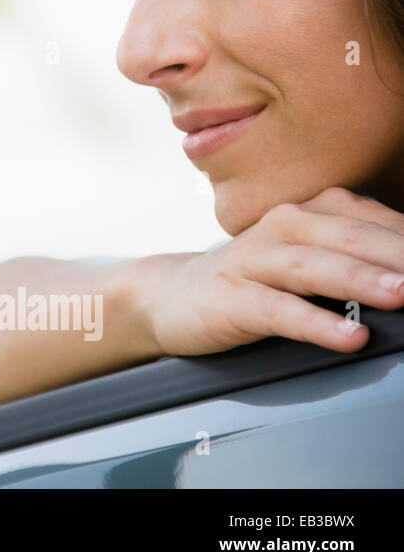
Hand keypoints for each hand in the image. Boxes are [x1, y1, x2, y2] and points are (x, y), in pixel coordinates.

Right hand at [139, 186, 403, 355]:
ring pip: (313, 266)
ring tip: (402, 294)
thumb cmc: (255, 281)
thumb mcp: (309, 260)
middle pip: (349, 236)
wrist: (172, 295)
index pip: (376, 221)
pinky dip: (316, 323)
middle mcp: (283, 227)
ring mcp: (253, 261)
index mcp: (311, 213)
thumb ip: (359, 260)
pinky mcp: (230, 299)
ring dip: (361, 279)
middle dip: (398, 254)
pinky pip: (278, 311)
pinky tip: (349, 337)